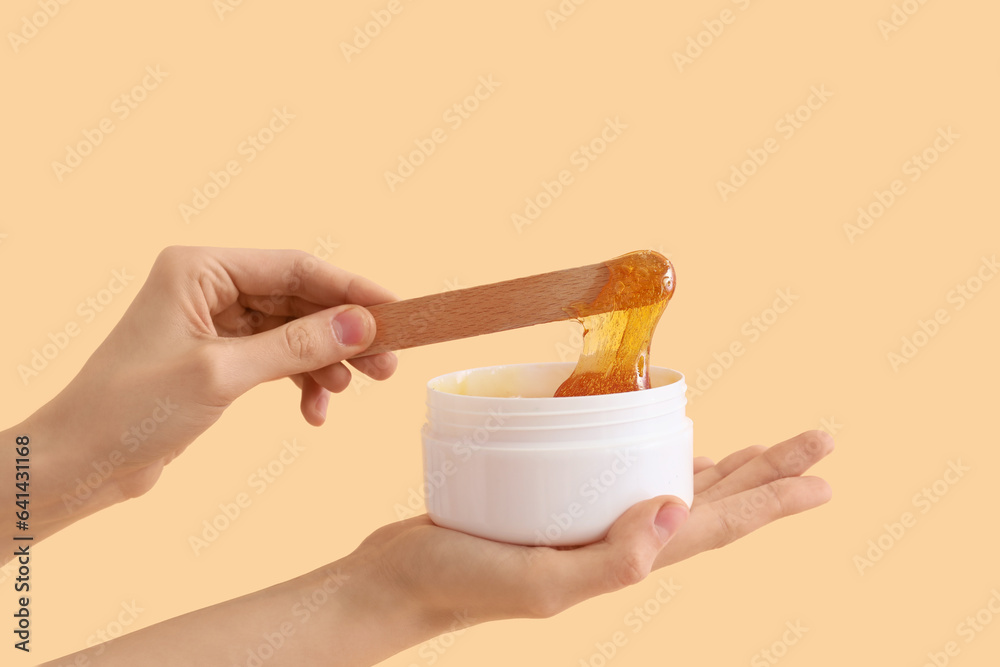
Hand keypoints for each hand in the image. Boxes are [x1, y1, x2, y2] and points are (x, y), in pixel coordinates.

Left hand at [14, 246, 396, 542]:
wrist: (82, 462)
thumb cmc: (131, 408)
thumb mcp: (222, 374)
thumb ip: (296, 346)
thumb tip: (362, 325)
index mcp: (200, 269)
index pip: (294, 267)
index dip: (350, 290)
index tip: (397, 311)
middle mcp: (210, 287)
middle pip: (300, 300)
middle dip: (343, 333)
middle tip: (386, 364)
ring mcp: (216, 323)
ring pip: (294, 332)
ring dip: (325, 362)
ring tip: (347, 392)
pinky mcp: (220, 357)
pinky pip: (277, 359)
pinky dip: (299, 382)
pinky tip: (313, 412)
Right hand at [357, 430, 832, 624]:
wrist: (399, 583)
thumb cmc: (458, 585)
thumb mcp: (537, 584)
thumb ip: (609, 560)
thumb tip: (677, 511)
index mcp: (625, 561)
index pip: (716, 527)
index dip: (772, 501)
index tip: (822, 475)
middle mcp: (618, 542)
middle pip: (713, 502)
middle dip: (769, 472)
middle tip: (819, 440)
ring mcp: (590, 522)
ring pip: (677, 487)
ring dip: (727, 468)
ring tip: (765, 449)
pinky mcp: (558, 503)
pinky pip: (626, 475)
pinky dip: (659, 458)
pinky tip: (668, 449)